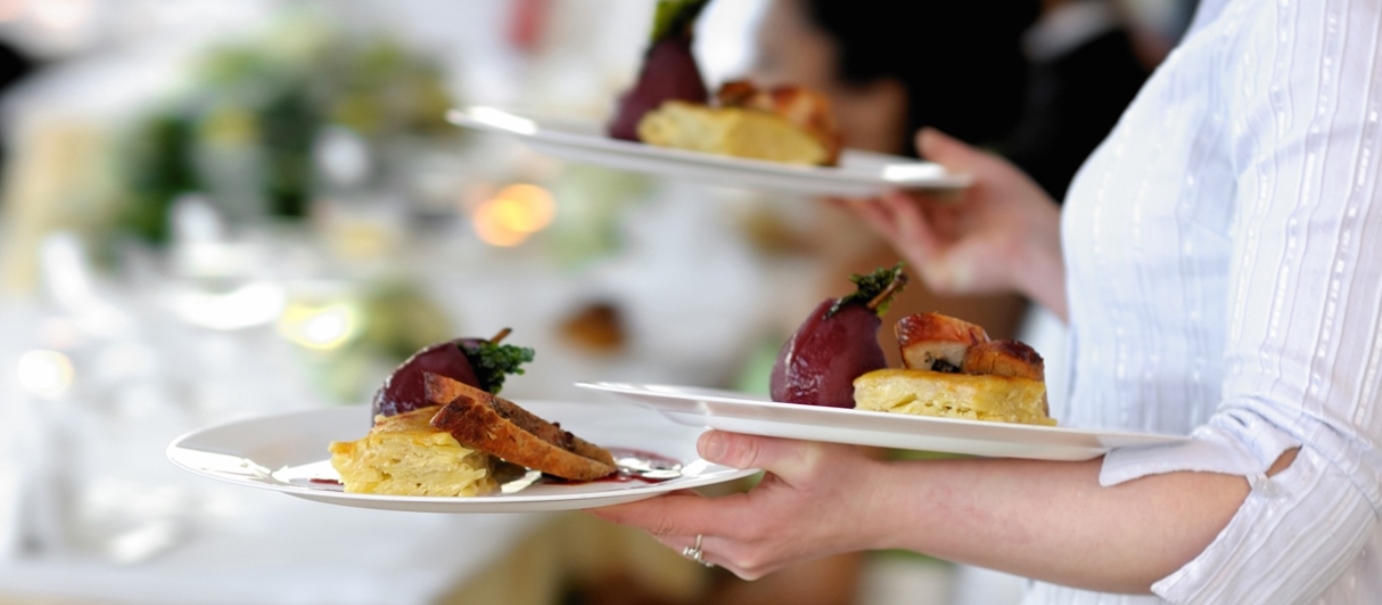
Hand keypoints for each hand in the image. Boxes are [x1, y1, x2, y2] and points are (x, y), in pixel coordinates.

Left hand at [588, 431, 886, 579]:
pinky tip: (668, 496)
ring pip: (683, 538)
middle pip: (669, 531)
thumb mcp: (804, 450)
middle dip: (632, 508)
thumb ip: (752, 443)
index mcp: (751, 527)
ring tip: (622, 485)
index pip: (671, 517)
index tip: (592, 495)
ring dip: (655, 514)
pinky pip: (702, 541)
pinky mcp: (753, 559)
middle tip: (595, 481)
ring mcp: (748, 561)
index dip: (628, 506)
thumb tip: (705, 440)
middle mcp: (743, 554)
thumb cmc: (850, 477)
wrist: (883, 512)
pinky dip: (680, 519)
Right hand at [839, 128, 1065, 314]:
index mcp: (951, 217)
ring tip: (841, 182)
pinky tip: (887, 192)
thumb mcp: (981, 169)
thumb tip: (921, 135)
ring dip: (867, 207)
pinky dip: (901, 214)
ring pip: (893, 229)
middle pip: (889, 217)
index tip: (850, 172)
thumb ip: (951, 154)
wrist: (1046, 243)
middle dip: (857, 201)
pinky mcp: (939, 273)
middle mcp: (940, 239)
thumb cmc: (1023, 208)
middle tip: (824, 183)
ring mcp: (937, 258)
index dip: (877, 186)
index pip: (906, 201)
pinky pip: (913, 239)